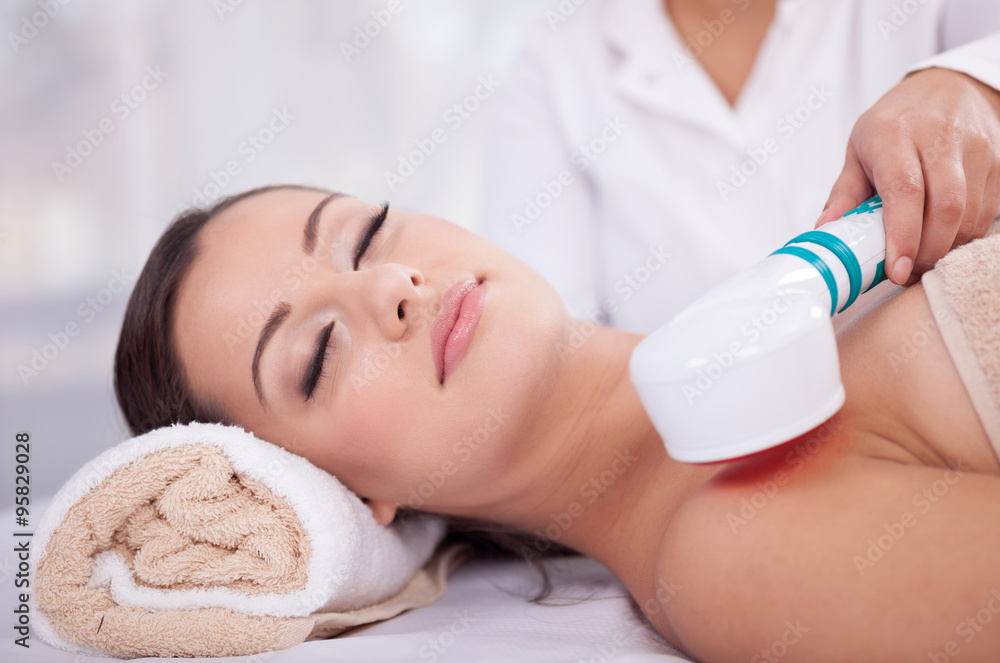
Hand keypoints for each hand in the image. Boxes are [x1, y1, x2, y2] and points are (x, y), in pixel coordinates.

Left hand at [816, 67, 999, 284]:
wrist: (948, 87)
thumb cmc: (895, 122)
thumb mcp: (859, 148)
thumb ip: (844, 192)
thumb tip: (826, 230)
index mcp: (895, 134)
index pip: (905, 191)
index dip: (903, 236)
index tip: (896, 270)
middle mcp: (939, 138)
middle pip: (945, 208)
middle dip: (927, 252)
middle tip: (906, 273)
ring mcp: (975, 149)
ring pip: (970, 214)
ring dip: (947, 249)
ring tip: (922, 262)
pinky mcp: (997, 162)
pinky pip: (988, 211)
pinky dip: (965, 237)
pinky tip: (944, 242)